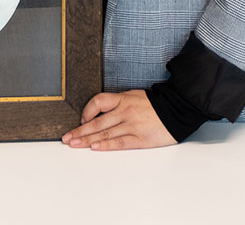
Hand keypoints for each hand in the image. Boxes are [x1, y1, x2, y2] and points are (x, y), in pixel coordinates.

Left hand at [61, 90, 176, 150]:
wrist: (177, 109)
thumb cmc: (156, 104)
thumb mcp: (134, 96)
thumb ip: (119, 103)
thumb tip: (102, 112)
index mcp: (123, 98)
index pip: (98, 101)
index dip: (86, 111)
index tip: (80, 119)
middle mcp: (124, 111)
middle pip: (97, 121)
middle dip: (80, 131)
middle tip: (67, 138)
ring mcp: (132, 125)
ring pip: (105, 133)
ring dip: (87, 140)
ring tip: (74, 144)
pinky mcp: (140, 139)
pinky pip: (119, 142)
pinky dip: (106, 145)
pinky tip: (95, 147)